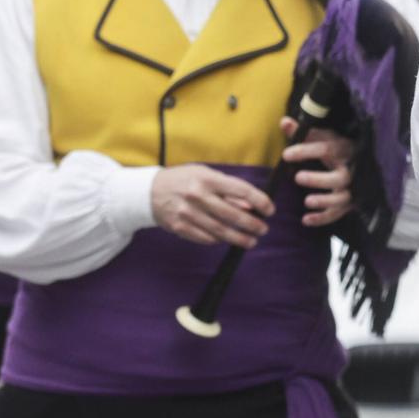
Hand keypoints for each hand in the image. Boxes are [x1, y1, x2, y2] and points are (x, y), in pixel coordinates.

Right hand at [150, 164, 272, 247]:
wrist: (148, 192)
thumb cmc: (184, 180)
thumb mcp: (206, 176)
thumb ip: (228, 190)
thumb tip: (250, 206)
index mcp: (207, 179)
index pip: (241, 190)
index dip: (260, 201)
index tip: (270, 210)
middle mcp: (197, 196)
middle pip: (232, 215)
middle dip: (252, 224)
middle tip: (263, 229)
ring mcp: (187, 213)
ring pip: (220, 231)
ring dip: (239, 238)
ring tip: (251, 241)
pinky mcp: (179, 227)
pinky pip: (205, 238)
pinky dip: (219, 240)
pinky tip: (227, 240)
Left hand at [283, 119, 355, 227]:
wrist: (363, 161)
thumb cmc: (337, 148)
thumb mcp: (323, 137)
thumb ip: (303, 132)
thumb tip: (283, 122)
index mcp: (343, 150)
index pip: (326, 149)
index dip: (306, 151)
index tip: (286, 154)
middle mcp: (351, 169)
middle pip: (340, 177)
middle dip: (319, 179)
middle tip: (297, 178)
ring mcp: (352, 188)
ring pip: (343, 198)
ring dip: (325, 201)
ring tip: (307, 201)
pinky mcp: (350, 203)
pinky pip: (338, 213)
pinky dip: (323, 219)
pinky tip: (306, 220)